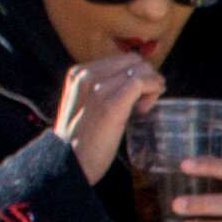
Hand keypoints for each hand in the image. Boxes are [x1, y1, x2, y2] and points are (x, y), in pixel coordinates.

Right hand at [53, 51, 158, 180]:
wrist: (68, 162)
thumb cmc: (81, 139)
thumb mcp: (84, 103)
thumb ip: (100, 88)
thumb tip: (132, 82)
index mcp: (78, 73)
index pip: (122, 59)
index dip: (137, 75)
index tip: (137, 98)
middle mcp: (86, 75)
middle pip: (134, 61)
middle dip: (148, 78)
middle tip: (144, 103)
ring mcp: (98, 88)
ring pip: (141, 70)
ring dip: (152, 86)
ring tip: (143, 108)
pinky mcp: (111, 104)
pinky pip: (142, 83)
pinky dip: (152, 92)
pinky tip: (145, 109)